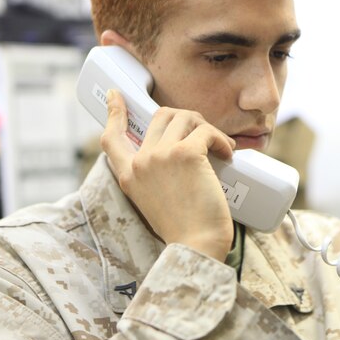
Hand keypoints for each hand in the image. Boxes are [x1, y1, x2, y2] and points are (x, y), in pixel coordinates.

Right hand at [101, 90, 235, 261]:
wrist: (196, 245)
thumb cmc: (184, 230)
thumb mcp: (154, 201)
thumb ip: (156, 178)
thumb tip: (180, 153)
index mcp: (128, 176)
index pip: (111, 137)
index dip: (113, 113)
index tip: (115, 95)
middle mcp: (140, 162)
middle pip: (160, 116)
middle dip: (187, 119)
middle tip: (205, 134)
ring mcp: (161, 155)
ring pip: (184, 117)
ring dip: (206, 127)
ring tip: (220, 147)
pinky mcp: (187, 153)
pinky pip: (207, 131)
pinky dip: (221, 140)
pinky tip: (228, 154)